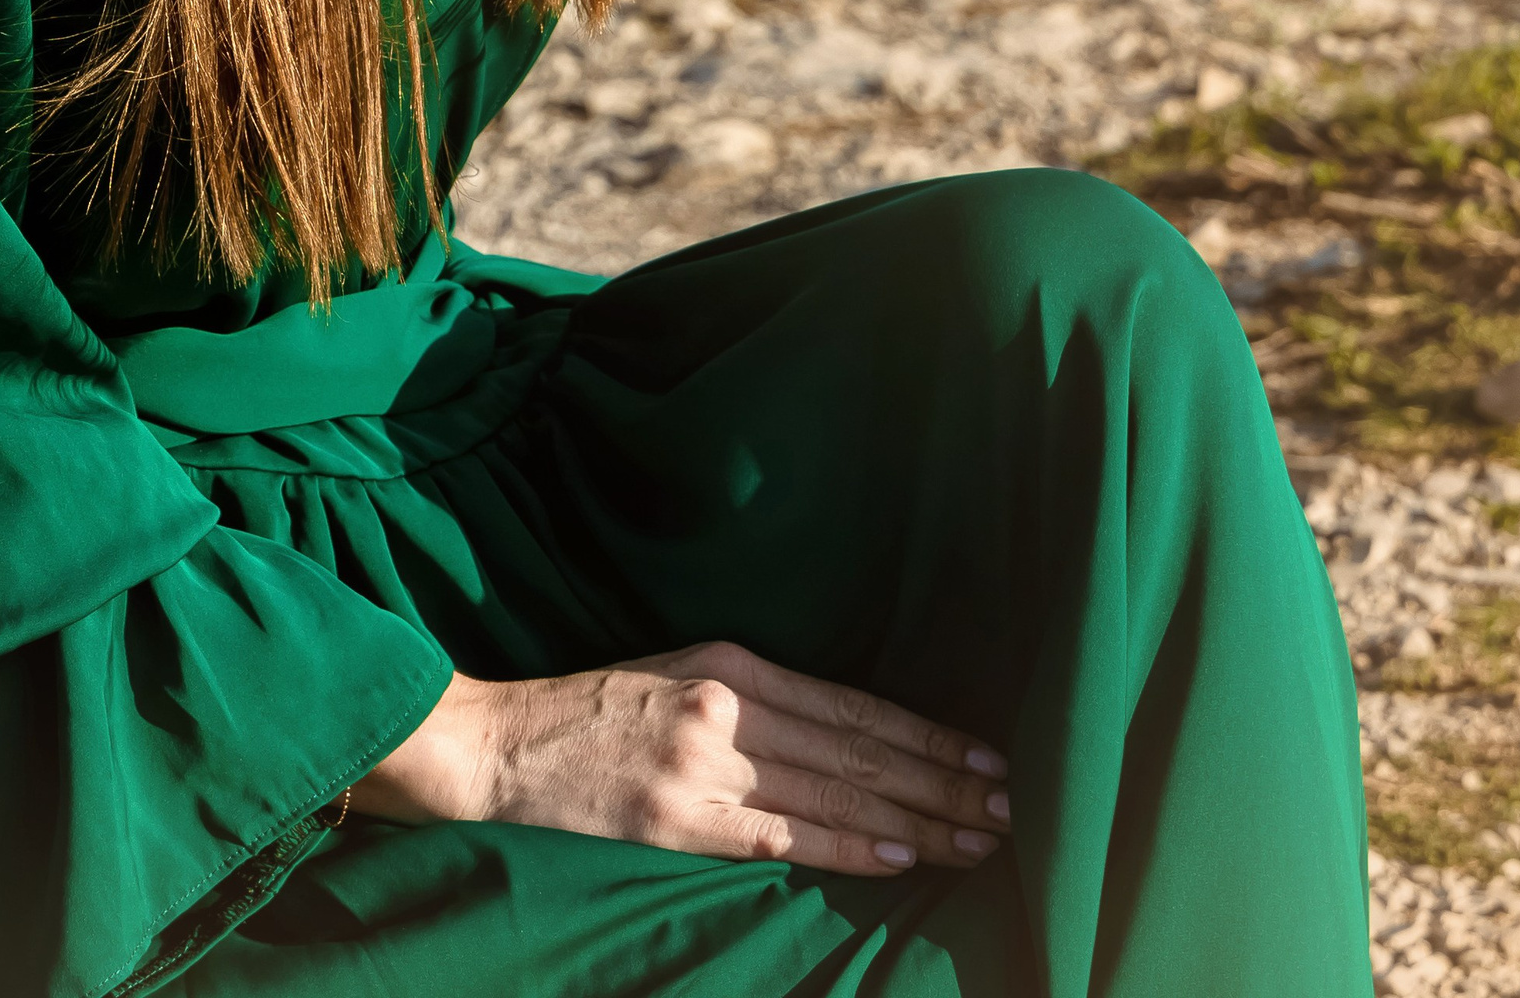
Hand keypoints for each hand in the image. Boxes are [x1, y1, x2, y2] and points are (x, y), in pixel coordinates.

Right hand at [351, 642, 1010, 876]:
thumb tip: (846, 736)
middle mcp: (731, 706)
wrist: (511, 742)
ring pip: (838, 794)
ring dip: (917, 819)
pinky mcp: (684, 817)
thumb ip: (758, 698)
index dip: (926, 734)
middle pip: (861, 749)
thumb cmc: (600, 708)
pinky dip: (849, 847)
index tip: (986, 756)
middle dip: (942, 780)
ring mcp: (708, 763)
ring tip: (977, 838)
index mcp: (736, 662)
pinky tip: (899, 857)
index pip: (856, 705)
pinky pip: (786, 836)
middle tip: (1007, 805)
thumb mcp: (684, 672)